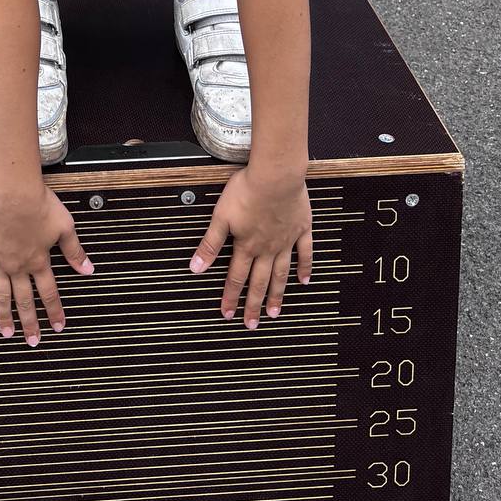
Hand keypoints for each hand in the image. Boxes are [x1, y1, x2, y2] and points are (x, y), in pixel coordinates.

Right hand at [0, 185, 93, 344]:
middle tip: (32, 341)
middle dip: (30, 322)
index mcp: (39, 260)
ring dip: (3, 315)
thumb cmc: (39, 203)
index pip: (49, 293)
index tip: (57, 327)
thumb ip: (75, 251)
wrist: (12, 192)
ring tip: (6, 333)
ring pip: (0, 294)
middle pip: (24, 300)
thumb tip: (88, 270)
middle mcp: (18, 266)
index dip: (54, 310)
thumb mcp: (65, 226)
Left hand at [189, 164, 313, 327]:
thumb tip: (195, 268)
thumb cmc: (247, 191)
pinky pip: (305, 253)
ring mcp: (286, 240)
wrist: (276, 176)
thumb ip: (209, 244)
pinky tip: (304, 280)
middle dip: (253, 304)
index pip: (235, 277)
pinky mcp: (301, 229)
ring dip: (277, 294)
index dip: (230, 297)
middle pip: (259, 282)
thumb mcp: (221, 217)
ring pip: (281, 273)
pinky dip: (305, 267)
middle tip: (251, 324)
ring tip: (274, 313)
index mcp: (246, 245)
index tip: (227, 314)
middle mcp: (267, 248)